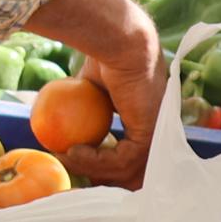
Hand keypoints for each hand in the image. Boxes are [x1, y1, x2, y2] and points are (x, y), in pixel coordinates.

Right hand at [20, 0, 162, 189]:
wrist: (118, 41)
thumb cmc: (103, 54)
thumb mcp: (91, 86)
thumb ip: (86, 104)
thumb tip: (64, 119)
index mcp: (147, 119)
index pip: (132, 155)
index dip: (107, 166)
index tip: (78, 162)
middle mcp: (156, 129)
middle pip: (135, 172)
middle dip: (105, 180)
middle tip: (73, 173)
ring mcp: (155, 133)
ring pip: (126, 170)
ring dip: (91, 169)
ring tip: (66, 156)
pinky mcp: (148, 134)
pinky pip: (120, 160)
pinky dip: (94, 161)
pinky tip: (74, 150)